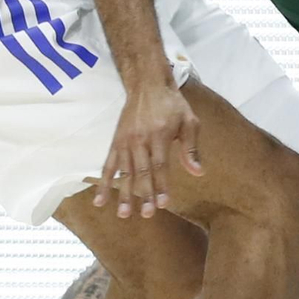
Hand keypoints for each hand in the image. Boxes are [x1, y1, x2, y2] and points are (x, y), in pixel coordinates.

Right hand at [96, 74, 202, 217]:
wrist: (147, 83)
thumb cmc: (172, 104)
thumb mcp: (189, 121)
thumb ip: (191, 148)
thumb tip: (198, 172)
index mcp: (159, 135)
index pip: (160, 165)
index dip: (162, 185)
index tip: (164, 203)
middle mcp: (140, 139)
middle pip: (141, 171)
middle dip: (144, 194)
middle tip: (147, 214)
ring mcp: (125, 141)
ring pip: (124, 171)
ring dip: (124, 193)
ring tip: (123, 214)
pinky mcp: (116, 141)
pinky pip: (108, 164)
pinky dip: (104, 183)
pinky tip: (100, 200)